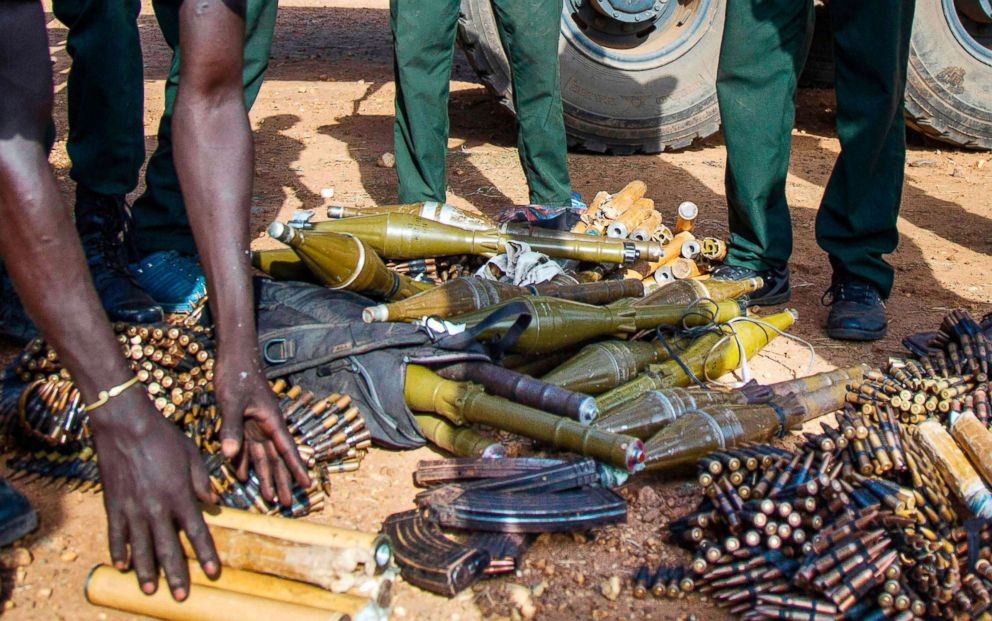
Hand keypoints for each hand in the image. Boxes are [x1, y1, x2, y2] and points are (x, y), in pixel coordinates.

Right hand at [89, 388, 219, 600]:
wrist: (126, 426)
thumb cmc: (163, 437)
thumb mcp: (192, 455)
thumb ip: (202, 481)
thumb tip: (212, 502)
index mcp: (180, 496)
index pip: (197, 532)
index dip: (206, 554)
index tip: (213, 572)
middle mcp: (156, 508)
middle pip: (168, 548)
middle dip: (176, 574)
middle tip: (180, 595)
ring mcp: (132, 508)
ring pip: (140, 548)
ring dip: (146, 571)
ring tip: (151, 590)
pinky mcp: (113, 504)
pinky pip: (115, 534)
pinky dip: (118, 550)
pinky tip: (121, 565)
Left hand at [214, 352, 310, 505]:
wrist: (233, 356)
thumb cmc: (237, 375)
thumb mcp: (232, 402)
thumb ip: (232, 429)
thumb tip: (231, 456)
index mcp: (271, 420)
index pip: (287, 450)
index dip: (296, 469)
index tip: (308, 485)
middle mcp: (267, 425)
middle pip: (277, 458)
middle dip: (282, 481)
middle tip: (288, 503)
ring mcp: (256, 424)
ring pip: (264, 455)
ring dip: (265, 475)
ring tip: (269, 497)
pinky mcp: (244, 421)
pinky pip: (247, 446)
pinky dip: (246, 461)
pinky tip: (243, 475)